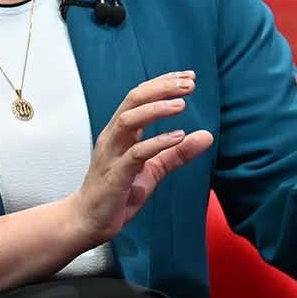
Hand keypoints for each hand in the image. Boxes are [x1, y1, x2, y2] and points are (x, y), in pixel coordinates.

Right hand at [62, 71, 212, 249]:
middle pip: (133, 100)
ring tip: (181, 104)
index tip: (189, 77)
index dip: (163, 84)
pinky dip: (157, 143)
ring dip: (156, 109)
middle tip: (189, 84)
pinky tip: (177, 136)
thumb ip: (178, 153)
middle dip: (161, 88)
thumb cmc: (118, 193)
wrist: (89, 221)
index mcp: (121, 132)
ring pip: (128, 120)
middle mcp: (114, 137)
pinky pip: (135, 154)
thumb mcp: (154, 170)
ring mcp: (112, 155)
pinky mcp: (115, 176)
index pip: (140, 97)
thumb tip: (207, 136)